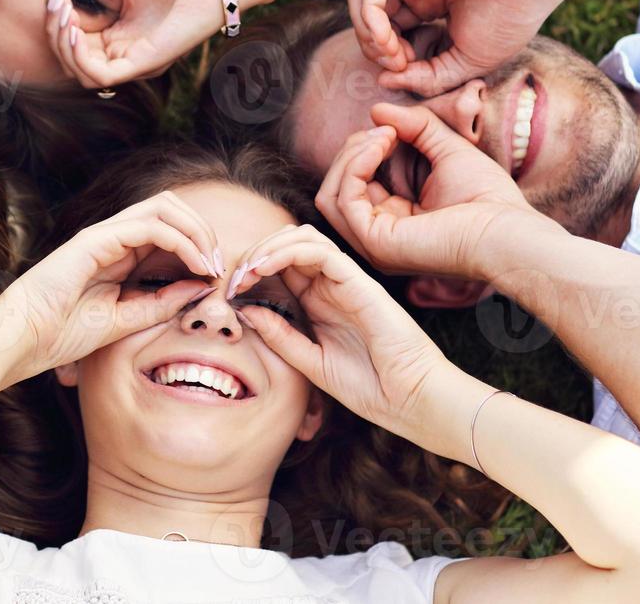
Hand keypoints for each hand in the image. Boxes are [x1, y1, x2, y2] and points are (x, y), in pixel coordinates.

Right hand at [0, 192, 220, 383]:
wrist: (20, 341)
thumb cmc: (60, 334)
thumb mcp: (125, 320)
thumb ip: (161, 303)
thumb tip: (201, 287)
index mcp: (116, 254)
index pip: (167, 228)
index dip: (198, 245)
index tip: (216, 276)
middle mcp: (111, 237)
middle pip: (169, 207)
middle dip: (202, 230)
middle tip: (218, 264)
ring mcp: (102, 234)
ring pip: (163, 207)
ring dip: (196, 230)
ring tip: (210, 262)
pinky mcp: (94, 240)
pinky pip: (148, 226)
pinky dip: (180, 241)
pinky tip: (194, 264)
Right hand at [39, 0, 220, 87]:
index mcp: (116, 35)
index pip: (73, 41)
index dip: (56, 24)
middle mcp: (122, 53)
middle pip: (71, 60)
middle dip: (54, 34)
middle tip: (55, 3)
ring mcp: (131, 62)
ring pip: (80, 73)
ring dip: (62, 45)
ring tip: (62, 15)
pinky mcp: (141, 65)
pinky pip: (99, 76)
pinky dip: (79, 58)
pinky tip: (73, 31)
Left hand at [227, 224, 456, 447]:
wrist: (412, 401)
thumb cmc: (370, 387)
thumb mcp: (310, 363)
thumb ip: (280, 336)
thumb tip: (244, 310)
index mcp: (319, 302)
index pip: (281, 267)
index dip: (251, 269)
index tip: (228, 289)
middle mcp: (331, 286)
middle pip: (288, 245)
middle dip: (255, 252)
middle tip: (232, 276)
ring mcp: (346, 281)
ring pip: (302, 238)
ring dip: (267, 247)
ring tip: (245, 270)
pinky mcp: (359, 282)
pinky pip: (320, 251)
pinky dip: (286, 252)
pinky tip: (263, 268)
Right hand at [315, 104, 551, 279]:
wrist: (510, 227)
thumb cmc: (488, 198)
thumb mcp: (447, 150)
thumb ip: (416, 129)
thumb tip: (376, 110)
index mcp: (391, 222)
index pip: (352, 187)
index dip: (362, 152)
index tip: (392, 129)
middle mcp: (376, 238)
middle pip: (333, 190)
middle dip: (352, 151)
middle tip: (385, 131)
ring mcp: (373, 244)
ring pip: (329, 195)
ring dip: (351, 156)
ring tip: (383, 137)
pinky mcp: (376, 242)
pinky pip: (343, 199)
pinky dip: (356, 165)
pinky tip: (381, 146)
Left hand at [347, 0, 566, 95]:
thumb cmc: (510, 17)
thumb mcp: (464, 62)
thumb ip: (426, 76)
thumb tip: (384, 81)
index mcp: (426, 4)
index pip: (386, 31)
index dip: (389, 56)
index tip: (408, 71)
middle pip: (367, 17)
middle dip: (374, 48)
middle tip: (397, 64)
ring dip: (366, 32)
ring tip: (391, 52)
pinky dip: (369, 17)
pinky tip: (387, 37)